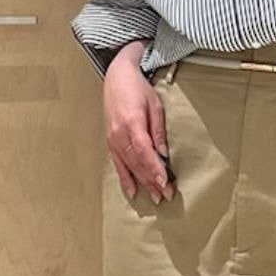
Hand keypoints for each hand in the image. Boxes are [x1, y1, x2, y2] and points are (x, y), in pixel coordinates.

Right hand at [104, 48, 173, 202]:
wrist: (117, 77)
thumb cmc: (138, 88)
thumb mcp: (155, 106)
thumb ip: (158, 131)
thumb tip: (164, 154)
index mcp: (132, 123)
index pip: (145, 152)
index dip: (155, 170)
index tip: (165, 183)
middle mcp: (119, 134)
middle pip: (137, 163)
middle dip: (152, 181)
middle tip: (166, 195)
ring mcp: (112, 139)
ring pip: (129, 166)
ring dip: (142, 183)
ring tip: (154, 197)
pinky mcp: (110, 141)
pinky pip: (118, 164)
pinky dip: (125, 179)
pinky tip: (133, 191)